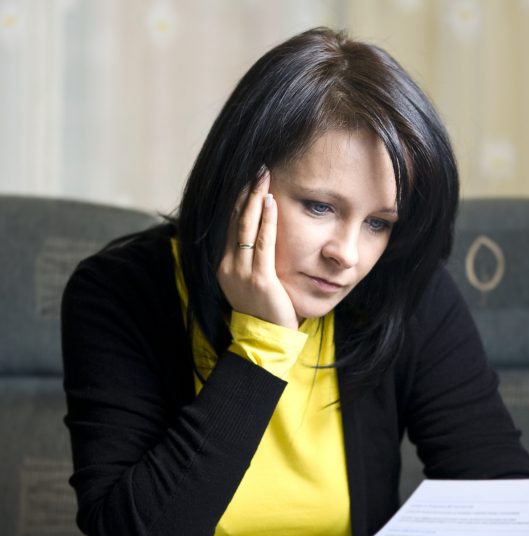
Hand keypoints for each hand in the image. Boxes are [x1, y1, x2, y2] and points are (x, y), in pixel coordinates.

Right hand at [217, 168, 298, 329]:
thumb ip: (251, 262)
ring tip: (263, 176)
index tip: (248, 181)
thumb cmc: (263, 312)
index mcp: (225, 266)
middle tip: (257, 169)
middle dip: (246, 192)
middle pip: (235, 221)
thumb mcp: (250, 284)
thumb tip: (260, 239)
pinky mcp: (260, 279)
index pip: (231, 226)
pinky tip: (270, 202)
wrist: (264, 341)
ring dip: (256, 199)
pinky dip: (267, 221)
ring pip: (246, 227)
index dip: (239, 201)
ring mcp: (242, 272)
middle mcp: (228, 266)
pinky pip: (263, 243)